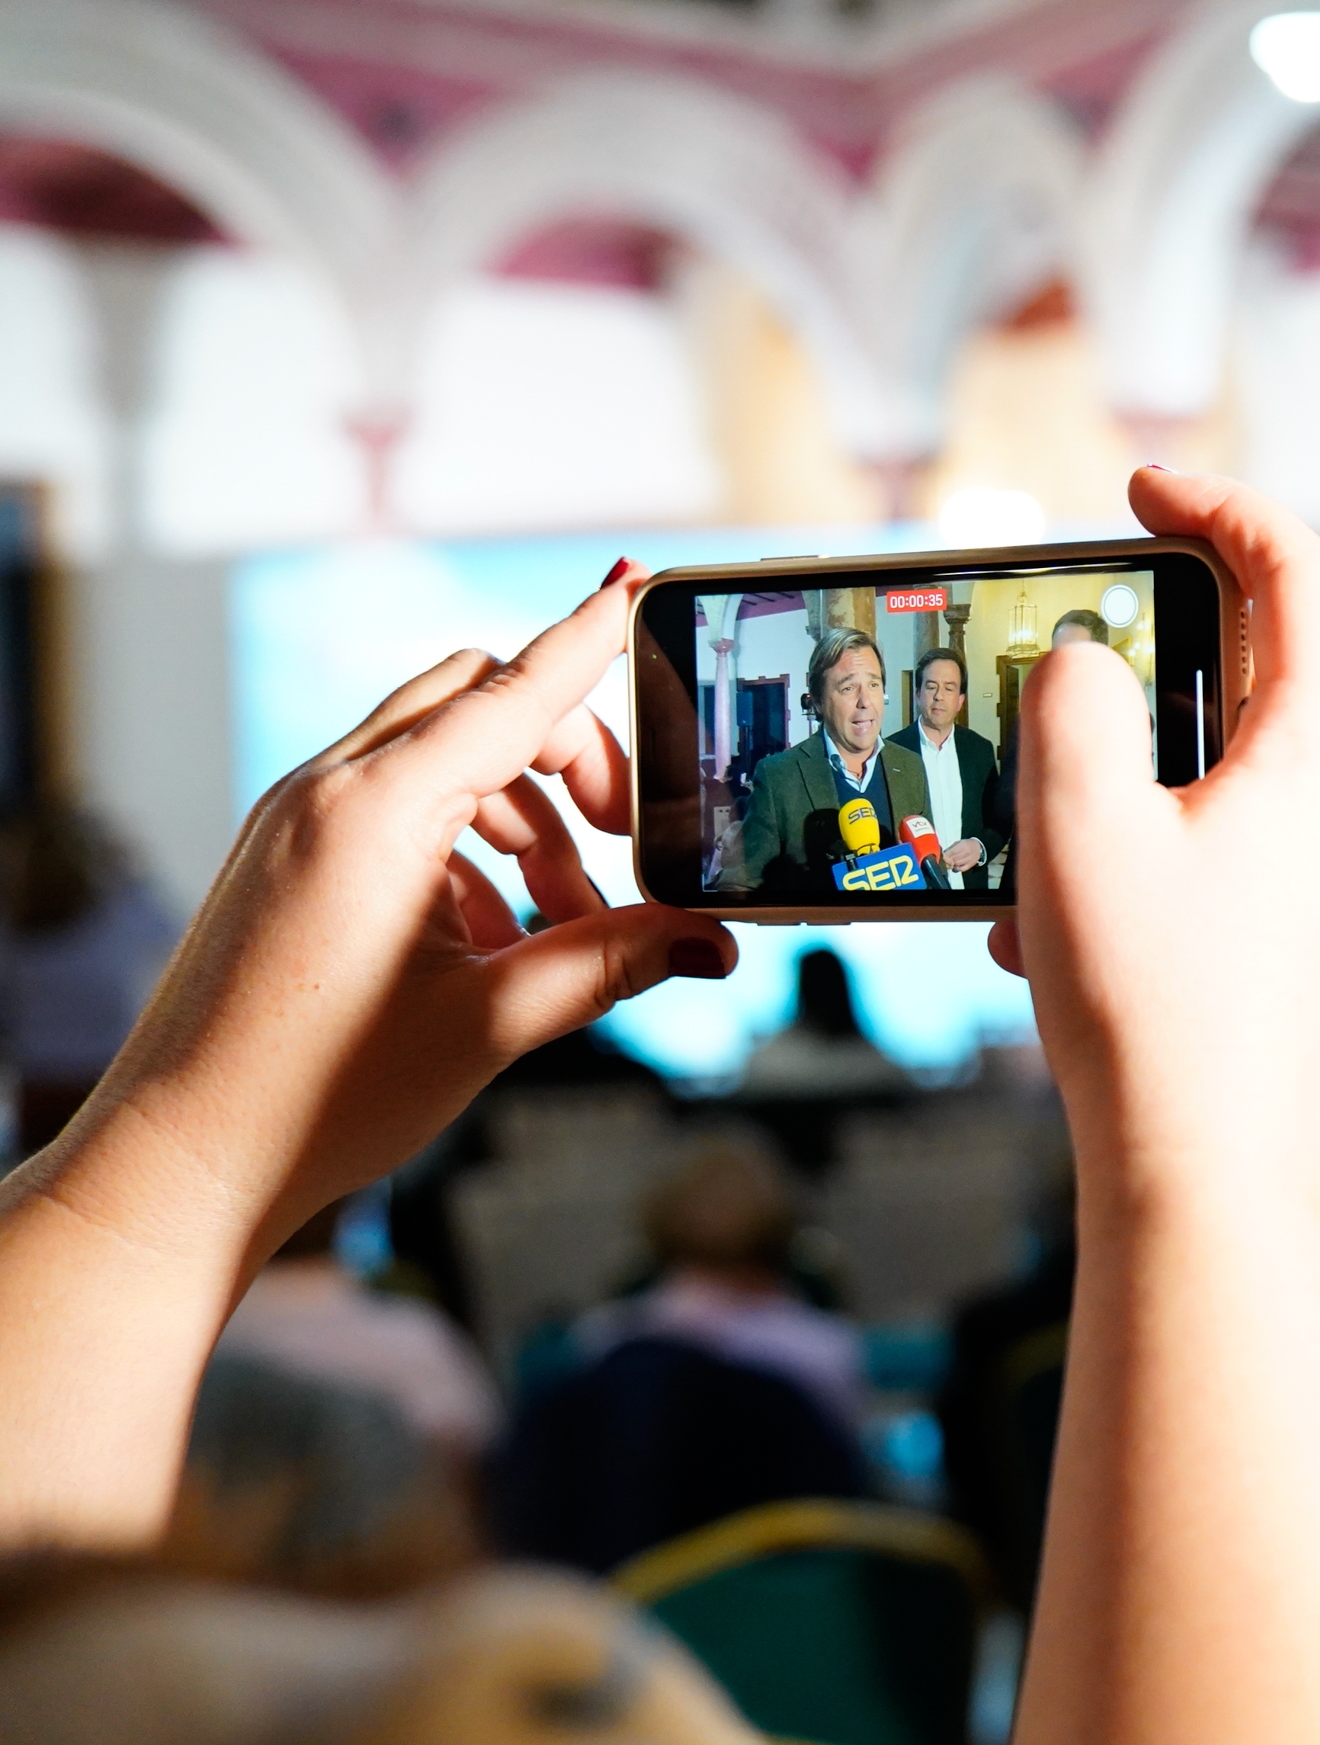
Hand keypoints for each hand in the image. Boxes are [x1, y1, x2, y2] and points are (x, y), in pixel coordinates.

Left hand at [52, 562, 734, 1264]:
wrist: (184, 1162)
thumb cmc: (314, 1098)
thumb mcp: (492, 1021)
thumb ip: (611, 962)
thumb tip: (709, 941)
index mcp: (375, 812)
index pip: (513, 693)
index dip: (587, 639)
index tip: (636, 583)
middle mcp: (326, 793)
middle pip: (476, 702)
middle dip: (567, 754)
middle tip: (623, 841)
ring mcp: (295, 822)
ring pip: (440, 758)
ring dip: (523, 818)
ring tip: (565, 926)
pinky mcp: (284, 858)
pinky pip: (394, 807)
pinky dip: (464, 847)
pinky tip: (493, 939)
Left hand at [943, 837, 984, 873]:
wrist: (978, 847)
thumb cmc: (967, 844)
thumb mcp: (959, 842)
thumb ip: (951, 848)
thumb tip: (944, 854)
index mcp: (964, 845)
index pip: (952, 852)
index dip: (946, 855)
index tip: (943, 856)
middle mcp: (967, 852)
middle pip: (954, 859)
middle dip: (948, 860)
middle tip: (946, 860)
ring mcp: (970, 859)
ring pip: (957, 864)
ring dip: (952, 864)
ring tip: (950, 862)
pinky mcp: (971, 864)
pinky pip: (962, 868)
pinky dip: (957, 868)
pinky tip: (955, 866)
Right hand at [992, 468, 1319, 1744]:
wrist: (1203, 1191)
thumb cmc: (1152, 1017)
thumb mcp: (1079, 828)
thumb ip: (1072, 702)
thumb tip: (1084, 660)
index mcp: (1319, 759)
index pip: (1299, 575)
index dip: (1220, 506)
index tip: (1141, 487)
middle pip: (1258, 672)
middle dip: (1144, 653)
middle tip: (1061, 653)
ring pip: (1222, 777)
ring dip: (1120, 777)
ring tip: (1029, 830)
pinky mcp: (1300, 957)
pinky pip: (1217, 862)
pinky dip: (1135, 858)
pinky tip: (1052, 929)